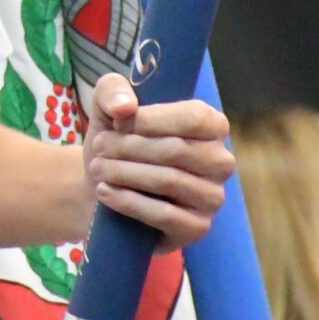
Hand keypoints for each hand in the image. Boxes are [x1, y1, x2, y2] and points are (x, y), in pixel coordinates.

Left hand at [82, 72, 233, 251]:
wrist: (100, 189)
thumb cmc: (116, 144)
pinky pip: (165, 214)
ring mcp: (212, 197)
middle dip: (129, 147)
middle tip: (99, 147)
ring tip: (97, 168)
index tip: (120, 121)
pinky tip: (105, 192)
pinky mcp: (197, 228)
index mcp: (212, 126)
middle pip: (177, 150)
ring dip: (124, 173)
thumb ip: (113, 90)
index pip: (195, 118)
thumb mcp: (107, 108)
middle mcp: (220, 161)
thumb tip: (125, 107)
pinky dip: (129, 202)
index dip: (154, 119)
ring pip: (169, 181)